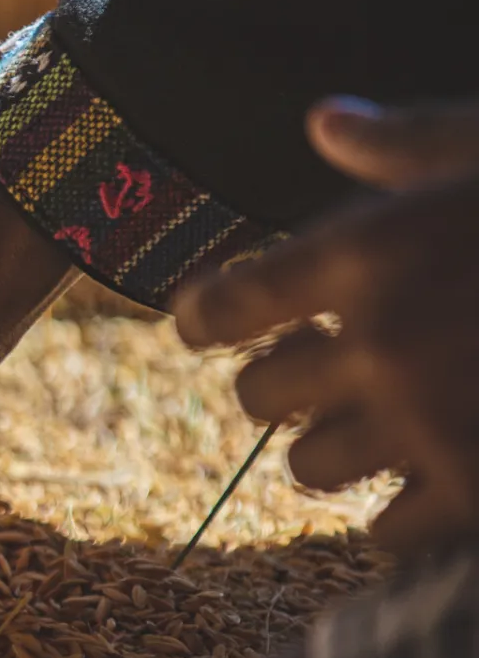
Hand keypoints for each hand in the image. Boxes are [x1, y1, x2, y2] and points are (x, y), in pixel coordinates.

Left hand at [174, 98, 478, 551]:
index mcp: (374, 248)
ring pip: (307, 468)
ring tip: (384, 427)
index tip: (212, 325)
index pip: (223, 304)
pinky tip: (435, 482)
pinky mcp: (477, 494)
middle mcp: (382, 340)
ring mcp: (429, 424)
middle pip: (255, 396)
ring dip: (335, 452)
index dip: (205, 319)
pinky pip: (380, 534)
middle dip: (282, 387)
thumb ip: (410, 146)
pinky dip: (397, 518)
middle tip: (321, 378)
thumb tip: (325, 123)